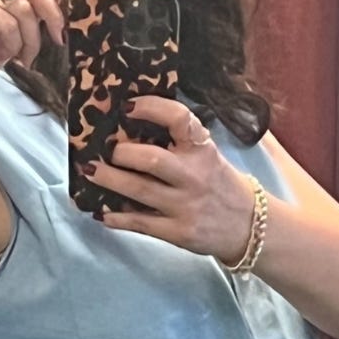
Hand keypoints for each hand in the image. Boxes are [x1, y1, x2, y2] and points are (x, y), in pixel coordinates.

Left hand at [83, 97, 256, 261]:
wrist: (248, 226)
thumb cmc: (219, 183)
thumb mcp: (208, 154)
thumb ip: (180, 142)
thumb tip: (133, 126)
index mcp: (202, 148)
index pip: (178, 118)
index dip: (151, 107)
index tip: (127, 106)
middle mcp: (194, 175)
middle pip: (151, 160)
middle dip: (122, 153)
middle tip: (106, 150)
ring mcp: (185, 206)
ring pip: (140, 191)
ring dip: (109, 180)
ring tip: (89, 171)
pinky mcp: (178, 232)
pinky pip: (141, 223)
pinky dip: (117, 218)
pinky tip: (101, 212)